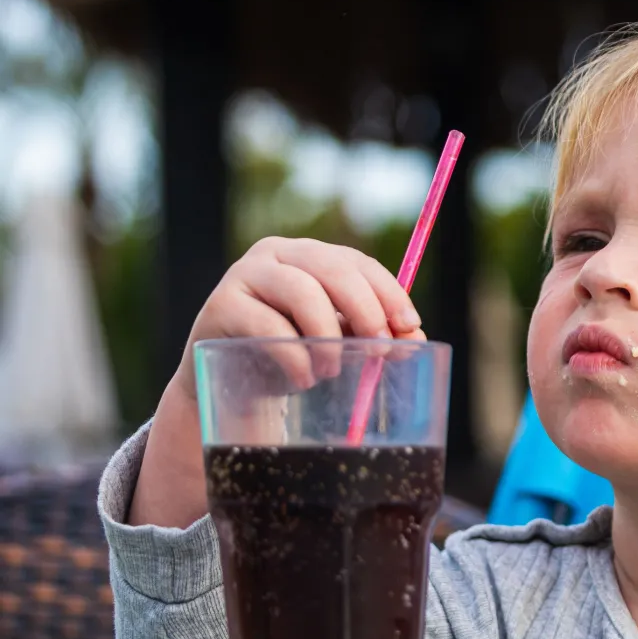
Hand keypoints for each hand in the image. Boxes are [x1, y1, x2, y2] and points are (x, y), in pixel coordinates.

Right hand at [171, 236, 424, 401]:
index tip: (409, 325)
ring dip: (327, 335)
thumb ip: (372, 334)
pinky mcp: (220, 305)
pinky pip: (268, 326)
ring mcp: (243, 274)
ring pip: (301, 291)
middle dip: (364, 309)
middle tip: (379, 349)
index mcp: (308, 254)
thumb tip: (415, 339)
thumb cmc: (290, 355)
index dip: (387, 291)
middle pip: (331, 267)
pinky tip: (303, 378)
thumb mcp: (336, 341)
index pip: (356, 261)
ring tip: (332, 369)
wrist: (230, 385)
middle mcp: (275, 253)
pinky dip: (294, 356)